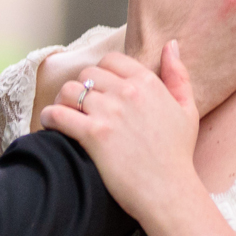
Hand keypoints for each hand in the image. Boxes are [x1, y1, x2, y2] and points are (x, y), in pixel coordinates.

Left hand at [40, 42, 200, 225]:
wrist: (168, 191)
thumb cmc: (177, 155)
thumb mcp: (187, 110)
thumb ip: (178, 75)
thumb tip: (171, 45)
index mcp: (148, 83)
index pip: (111, 60)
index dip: (99, 74)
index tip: (96, 92)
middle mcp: (128, 92)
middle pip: (87, 74)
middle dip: (79, 89)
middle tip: (77, 107)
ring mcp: (109, 112)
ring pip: (69, 90)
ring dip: (61, 102)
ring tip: (63, 117)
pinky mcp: (94, 135)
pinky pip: (58, 114)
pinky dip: (48, 118)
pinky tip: (50, 127)